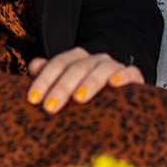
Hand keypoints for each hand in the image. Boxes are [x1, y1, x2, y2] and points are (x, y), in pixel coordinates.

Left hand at [25, 48, 144, 113]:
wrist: (118, 101)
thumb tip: (34, 65)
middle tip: (49, 108)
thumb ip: (48, 76)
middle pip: (77, 67)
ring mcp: (114, 66)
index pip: (58, 64)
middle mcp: (95, 59)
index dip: (44, 80)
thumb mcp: (64, 88)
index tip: (33, 99)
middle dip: (61, 87)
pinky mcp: (133, 77)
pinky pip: (130, 73)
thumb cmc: (84, 97)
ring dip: (89, 83)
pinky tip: (114, 85)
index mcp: (76, 59)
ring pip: (101, 69)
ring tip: (78, 99)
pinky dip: (123, 77)